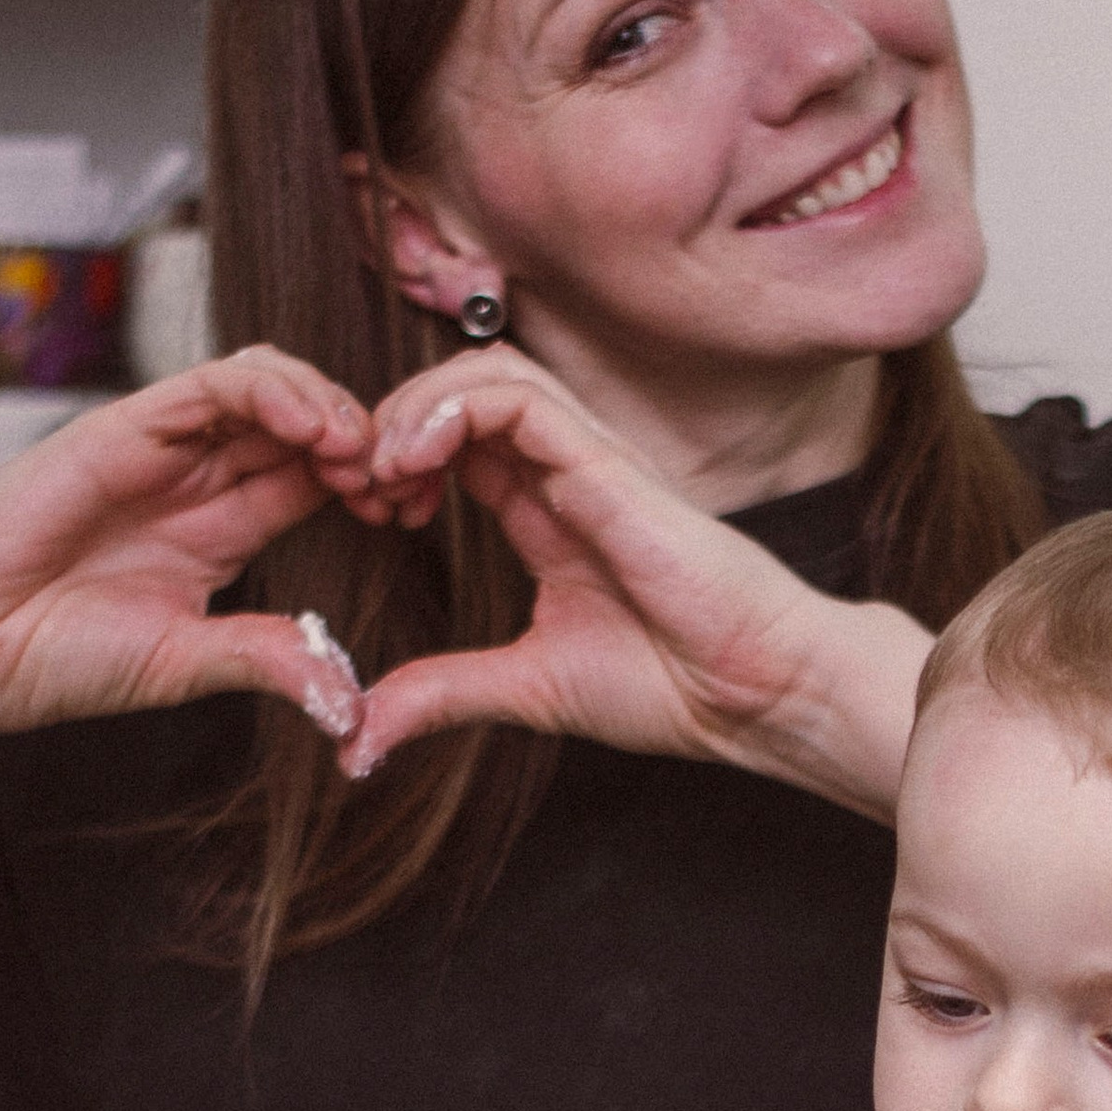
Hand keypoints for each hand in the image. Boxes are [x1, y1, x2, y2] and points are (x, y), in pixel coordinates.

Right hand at [0, 348, 382, 741]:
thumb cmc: (53, 657)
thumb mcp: (183, 663)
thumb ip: (264, 660)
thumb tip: (348, 696)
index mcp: (221, 529)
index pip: (312, 476)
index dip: (369, 480)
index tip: (408, 511)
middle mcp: (197, 479)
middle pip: (301, 423)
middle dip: (363, 438)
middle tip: (401, 475)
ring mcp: (161, 448)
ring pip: (265, 387)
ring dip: (326, 405)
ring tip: (359, 450)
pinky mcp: (123, 426)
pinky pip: (211, 383)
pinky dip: (270, 390)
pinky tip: (309, 424)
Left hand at [347, 354, 924, 813]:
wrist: (753, 693)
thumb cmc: (672, 686)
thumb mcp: (524, 689)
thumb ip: (443, 695)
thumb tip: (358, 739)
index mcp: (547, 512)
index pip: (460, 439)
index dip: (399, 456)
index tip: (371, 513)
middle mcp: (566, 472)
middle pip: (464, 388)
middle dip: (394, 419)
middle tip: (360, 482)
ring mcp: (588, 458)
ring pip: (487, 371)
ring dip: (416, 405)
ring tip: (382, 466)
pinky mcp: (606, 462)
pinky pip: (518, 396)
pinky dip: (453, 410)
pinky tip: (417, 460)